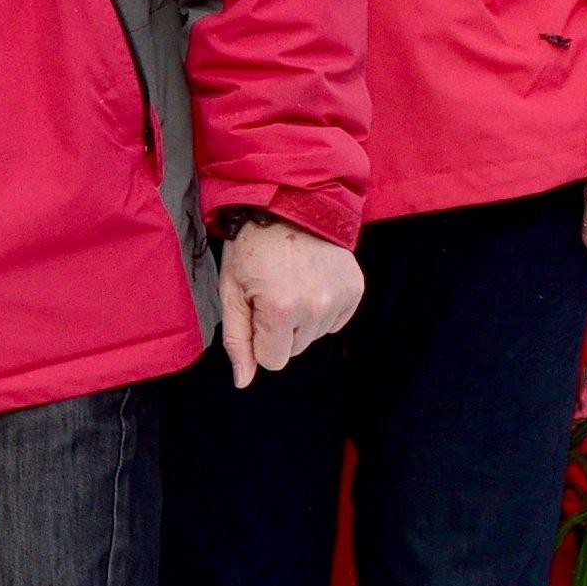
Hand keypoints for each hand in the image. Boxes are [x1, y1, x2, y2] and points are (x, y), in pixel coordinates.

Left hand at [217, 214, 362, 385]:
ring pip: (315, 336)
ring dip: (301, 318)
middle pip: (294, 349)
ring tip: (291, 281)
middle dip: (279, 328)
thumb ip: (237, 340)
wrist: (290, 204)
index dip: (259, 337)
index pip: (272, 360)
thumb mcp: (231, 290)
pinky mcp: (355, 290)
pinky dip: (322, 307)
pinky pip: (335, 321)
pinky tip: (311, 280)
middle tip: (272, 289)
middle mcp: (315, 307)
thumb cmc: (252, 247)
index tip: (256, 307)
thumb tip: (243, 381)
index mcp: (280, 310)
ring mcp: (339, 298)